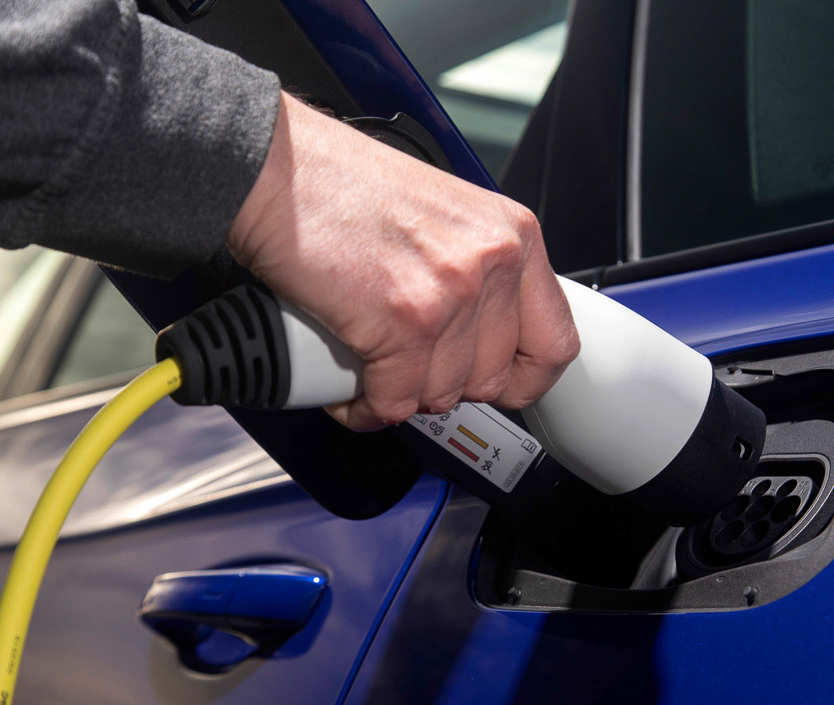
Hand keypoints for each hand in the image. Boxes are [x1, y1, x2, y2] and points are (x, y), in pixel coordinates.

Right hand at [226, 93, 578, 429]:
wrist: (276, 167)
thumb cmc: (343, 185)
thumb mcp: (447, 217)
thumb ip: (480, 271)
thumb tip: (488, 336)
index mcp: (515, 235)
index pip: (556, 342)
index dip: (524, 378)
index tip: (499, 384)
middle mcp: (494, 262)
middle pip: (492, 378)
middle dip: (445, 384)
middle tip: (410, 366)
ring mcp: (452, 294)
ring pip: (443, 395)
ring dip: (402, 393)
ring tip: (374, 368)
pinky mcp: (403, 323)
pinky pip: (395, 402)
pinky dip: (366, 408)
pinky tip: (351, 390)